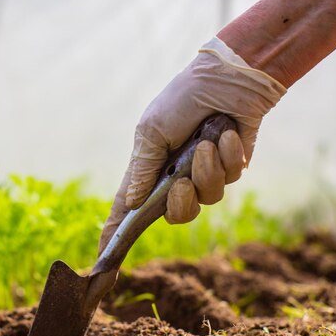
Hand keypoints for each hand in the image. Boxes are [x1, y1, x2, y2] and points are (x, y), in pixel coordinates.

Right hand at [99, 37, 285, 252]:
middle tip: (182, 181)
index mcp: (150, 167)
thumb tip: (131, 204)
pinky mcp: (231, 167)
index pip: (129, 208)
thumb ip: (143, 169)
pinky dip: (228, 156)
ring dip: (207, 171)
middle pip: (175, 215)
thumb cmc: (183, 99)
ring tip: (209, 143)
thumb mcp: (152, 130)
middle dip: (181, 202)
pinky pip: (229, 179)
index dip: (116, 232)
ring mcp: (204, 173)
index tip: (104, 257)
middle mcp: (175, 176)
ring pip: (206, 200)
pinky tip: (227, 134)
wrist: (229, 78)